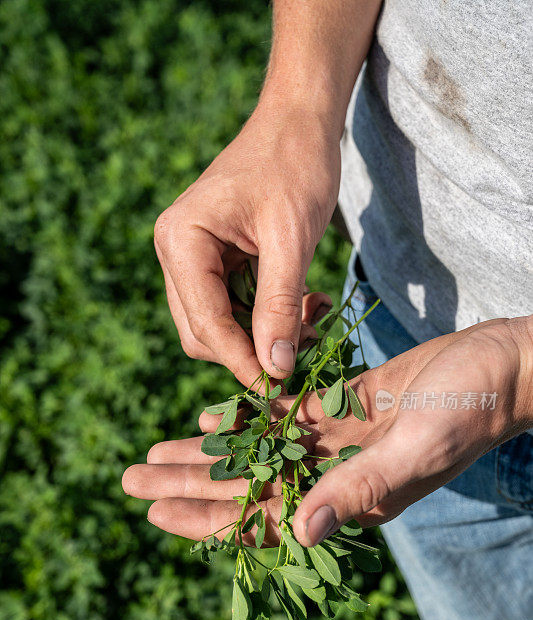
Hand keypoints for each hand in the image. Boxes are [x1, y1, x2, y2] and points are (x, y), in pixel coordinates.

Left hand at [122, 317, 531, 545]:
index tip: (155, 510)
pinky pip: (286, 418)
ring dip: (208, 453)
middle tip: (131, 478)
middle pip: (248, 487)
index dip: (207, 516)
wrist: (503, 369)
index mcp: (350, 498)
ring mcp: (340, 442)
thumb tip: (299, 531)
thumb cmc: (469, 410)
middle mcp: (337, 476)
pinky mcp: (348, 406)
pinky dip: (249, 418)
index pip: (264, 518)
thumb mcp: (416, 449)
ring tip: (157, 452)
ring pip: (258, 454)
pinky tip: (212, 417)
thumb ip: (360, 488)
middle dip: (189, 483)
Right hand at [154, 102, 339, 385]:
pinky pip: (230, 308)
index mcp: (181, 241)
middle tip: (301, 354)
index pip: (205, 323)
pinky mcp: (211, 261)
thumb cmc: (295, 165)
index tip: (277, 387)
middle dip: (249, 352)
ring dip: (259, 338)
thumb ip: (279, 306)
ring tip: (309, 323)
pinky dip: (262, 318)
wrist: (297, 120)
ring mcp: (189, 257)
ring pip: (216, 326)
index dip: (241, 361)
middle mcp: (174, 252)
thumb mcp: (291, 240)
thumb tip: (274, 369)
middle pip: (202, 333)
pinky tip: (301, 307)